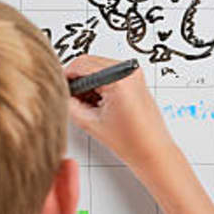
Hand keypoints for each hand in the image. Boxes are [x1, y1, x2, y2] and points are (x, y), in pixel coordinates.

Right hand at [65, 55, 178, 178]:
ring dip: (88, 82)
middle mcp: (129, 71)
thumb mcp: (90, 122)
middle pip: (89, 62)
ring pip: (98, 66)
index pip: (81, 64)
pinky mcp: (136, 79)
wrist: (153, 151)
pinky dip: (100, 84)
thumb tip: (62, 92)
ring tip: (88, 105)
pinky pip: (110, 72)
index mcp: (119, 79)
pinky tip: (98, 102)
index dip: (66, 76)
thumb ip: (70, 103)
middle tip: (71, 99)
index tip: (59, 87)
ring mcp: (134, 73)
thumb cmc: (132, 142)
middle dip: (77, 79)